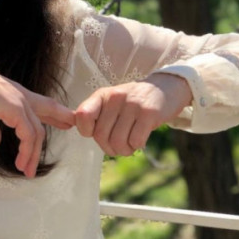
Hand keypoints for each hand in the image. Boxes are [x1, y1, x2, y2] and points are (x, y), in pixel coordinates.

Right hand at [0, 43, 74, 177]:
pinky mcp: (15, 110)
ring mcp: (20, 103)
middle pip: (47, 110)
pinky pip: (28, 135)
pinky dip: (27, 151)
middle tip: (70, 126)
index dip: (53, 110)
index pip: (39, 103)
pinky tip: (21, 162)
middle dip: (59, 119)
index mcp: (14, 95)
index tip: (64, 116)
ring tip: (27, 170)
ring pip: (37, 132)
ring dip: (33, 153)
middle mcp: (21, 97)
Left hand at [75, 73, 191, 155]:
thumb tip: (75, 125)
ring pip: (118, 142)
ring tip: (130, 143)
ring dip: (124, 150)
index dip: (86, 131)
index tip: (94, 134)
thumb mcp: (111, 101)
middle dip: (109, 147)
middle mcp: (115, 97)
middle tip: (118, 145)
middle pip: (100, 136)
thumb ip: (95, 113)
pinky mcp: (149, 113)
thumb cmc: (133, 101)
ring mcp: (132, 104)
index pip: (82, 116)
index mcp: (102, 95)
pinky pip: (136, 141)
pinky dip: (137, 146)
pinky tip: (140, 138)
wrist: (164, 88)